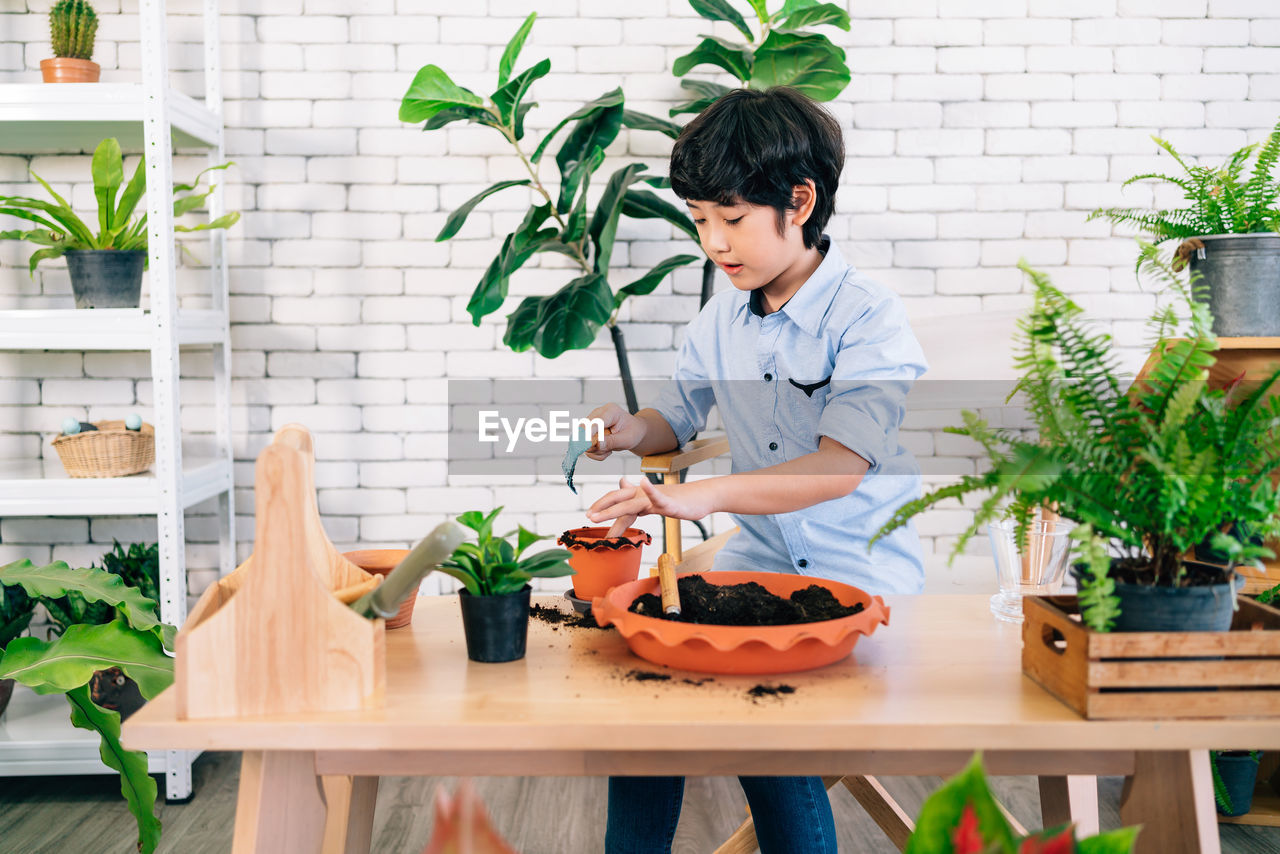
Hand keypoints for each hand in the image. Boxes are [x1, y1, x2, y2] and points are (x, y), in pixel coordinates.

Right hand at [584, 402, 644, 460]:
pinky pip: (586, 447)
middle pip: (585, 430)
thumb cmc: (632, 432)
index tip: (587, 444)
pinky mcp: (588, 432)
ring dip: (597, 450)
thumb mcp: (627, 439)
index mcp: (610, 411)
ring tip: (610, 449)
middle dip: (594, 445)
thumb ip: (612, 442)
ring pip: (584, 441)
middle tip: (609, 450)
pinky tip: (606, 449)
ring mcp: (591, 422)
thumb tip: (597, 444)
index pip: (596, 422)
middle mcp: (598, 414)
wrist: (633, 431)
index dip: (589, 433)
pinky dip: (596, 452)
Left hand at [587, 476, 715, 522]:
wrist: (702, 496)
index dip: (602, 506)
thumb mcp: (654, 499)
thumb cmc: (679, 499)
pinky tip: (642, 482)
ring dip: (613, 509)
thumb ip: (636, 496)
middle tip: (589, 518)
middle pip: (618, 501)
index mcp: (639, 496)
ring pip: (632, 504)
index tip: (589, 517)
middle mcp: (644, 495)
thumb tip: (621, 484)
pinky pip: (658, 496)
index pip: (616, 500)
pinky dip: (650, 489)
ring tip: (598, 514)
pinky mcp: (671, 502)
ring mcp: (656, 498)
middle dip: (602, 510)